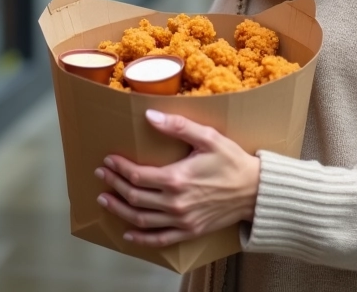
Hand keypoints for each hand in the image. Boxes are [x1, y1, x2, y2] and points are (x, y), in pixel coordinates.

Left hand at [95, 109, 260, 247]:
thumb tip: (149, 116)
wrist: (255, 191)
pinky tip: (128, 234)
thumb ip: (178, 126)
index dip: (119, 168)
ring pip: (141, 219)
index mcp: (176, 179)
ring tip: (104, 199)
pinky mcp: (190, 231)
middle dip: (114, 184)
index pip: (137, 175)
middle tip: (101, 175)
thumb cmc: (232, 161)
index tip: (108, 160)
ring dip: (119, 210)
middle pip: (134, 196)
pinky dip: (141, 239)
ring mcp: (181, 220)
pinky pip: (159, 239)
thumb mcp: (208, 137)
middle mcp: (175, 203)